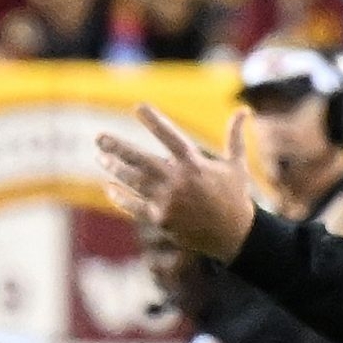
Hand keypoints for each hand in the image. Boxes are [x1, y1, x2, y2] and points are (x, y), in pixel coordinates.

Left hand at [97, 106, 258, 262]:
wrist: (233, 234)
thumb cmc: (235, 197)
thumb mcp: (237, 165)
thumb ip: (235, 137)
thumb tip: (244, 110)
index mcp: (195, 163)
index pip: (170, 136)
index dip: (154, 121)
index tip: (138, 107)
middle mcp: (179, 180)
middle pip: (141, 159)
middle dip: (118, 147)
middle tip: (98, 137)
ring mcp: (168, 200)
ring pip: (133, 181)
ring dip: (114, 168)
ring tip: (100, 157)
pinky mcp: (160, 219)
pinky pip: (134, 206)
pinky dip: (120, 197)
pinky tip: (108, 186)